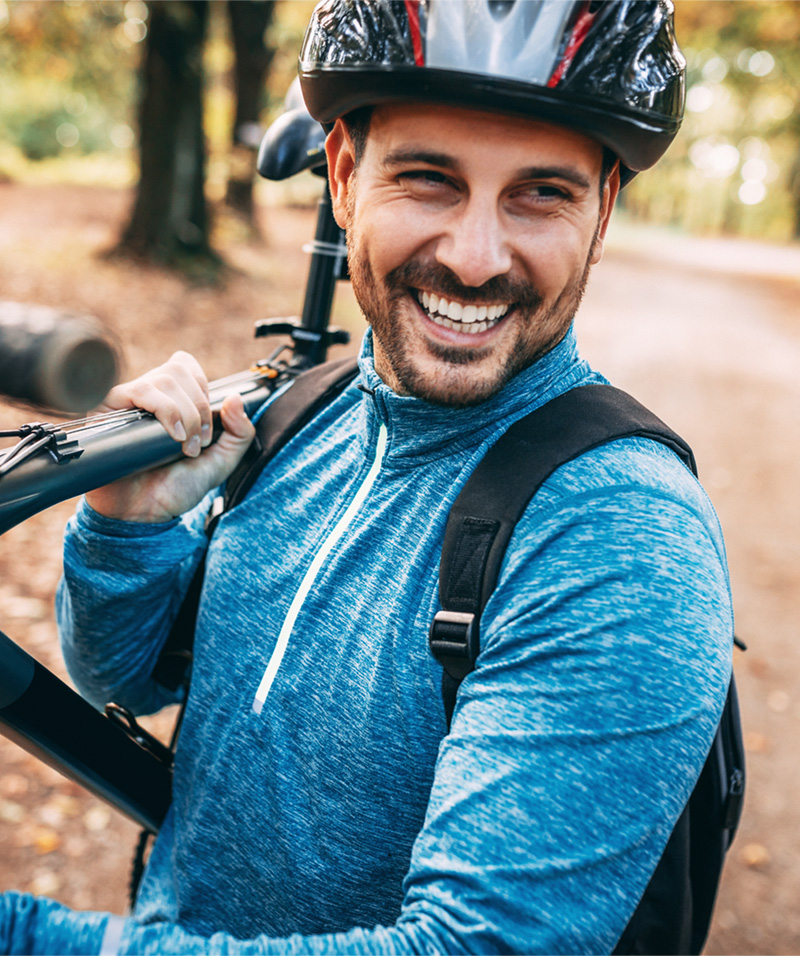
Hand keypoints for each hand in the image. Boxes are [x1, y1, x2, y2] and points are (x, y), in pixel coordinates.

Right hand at [85, 351, 254, 521]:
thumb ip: (240, 433)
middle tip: (199, 443)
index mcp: (169, 400)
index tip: (209, 428)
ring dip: (185, 414)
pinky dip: (165, 410)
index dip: (203, 389)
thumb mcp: (220, 462)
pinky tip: (172, 437)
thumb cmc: (175, 488)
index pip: (186, 365)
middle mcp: (147, 397)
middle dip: (199, 408)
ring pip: (164, 379)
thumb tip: (236, 397)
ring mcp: (128, 403)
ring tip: (184, 447)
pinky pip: (139, 390)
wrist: (144, 514)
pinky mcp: (108, 411)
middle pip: (179, 370)